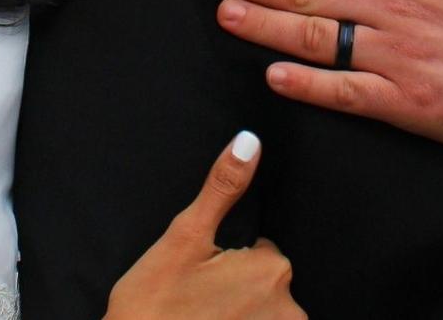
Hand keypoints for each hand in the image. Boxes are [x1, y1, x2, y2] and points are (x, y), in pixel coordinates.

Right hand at [105, 132, 304, 318]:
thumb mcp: (185, 237)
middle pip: (265, 286)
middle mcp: (288, 311)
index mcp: (271, 269)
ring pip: (262, 315)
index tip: (201, 277)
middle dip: (236, 291)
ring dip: (237, 316)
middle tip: (196, 302)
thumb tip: (249, 141)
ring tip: (198, 318)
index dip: (229, 261)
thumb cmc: (153, 305)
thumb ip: (222, 187)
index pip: (262, 251)